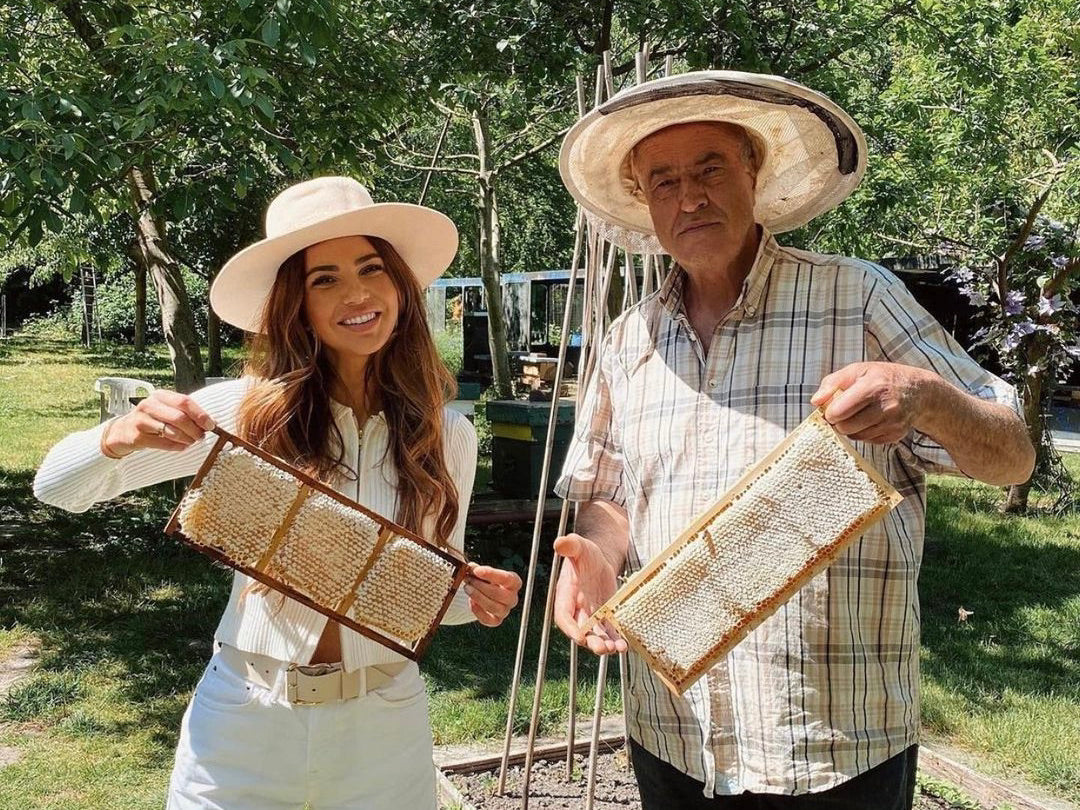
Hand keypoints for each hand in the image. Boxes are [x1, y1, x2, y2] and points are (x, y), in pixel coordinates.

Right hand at [101, 390, 215, 457]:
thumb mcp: (167, 410)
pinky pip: (164, 444)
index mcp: (160, 396)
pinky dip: (177, 447)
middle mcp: (149, 405)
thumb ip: (187, 413)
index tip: (210, 425)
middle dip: (195, 430)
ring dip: (187, 439)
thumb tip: (212, 422)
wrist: (124, 430)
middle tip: (201, 437)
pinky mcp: (137, 437)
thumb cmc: (153, 419)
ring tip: (191, 441)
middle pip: (179, 418)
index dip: (200, 414)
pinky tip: (181, 446)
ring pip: (172, 432)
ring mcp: (141, 421)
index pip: (184, 401)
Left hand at [464, 564, 520, 626]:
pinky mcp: (496, 620)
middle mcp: (512, 598)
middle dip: (480, 586)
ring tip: (467, 588)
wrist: (485, 594)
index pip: (506, 578)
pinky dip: (478, 611)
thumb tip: (470, 567)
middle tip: (468, 579)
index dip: (491, 574)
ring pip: (493, 607)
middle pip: (498, 594)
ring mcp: (505, 611)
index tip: (476, 570)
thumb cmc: (487, 581)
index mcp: (514, 582)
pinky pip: (488, 620)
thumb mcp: (484, 572)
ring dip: (478, 597)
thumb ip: (477, 570)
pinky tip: (471, 602)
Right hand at [553, 533, 626, 654]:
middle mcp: (576, 609)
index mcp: (565, 595)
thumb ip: (570, 545)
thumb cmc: (586, 552)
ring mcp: (591, 614)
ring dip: (605, 644)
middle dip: (591, 641)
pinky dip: (616, 639)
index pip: (564, 616)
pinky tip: (624, 644)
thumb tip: (560, 543)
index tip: (580, 637)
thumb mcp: (579, 547)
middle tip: (602, 648)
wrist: (599, 558)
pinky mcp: (605, 616)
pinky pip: (609, 631)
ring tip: (617, 649)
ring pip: (596, 634)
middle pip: (581, 630)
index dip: (570, 628)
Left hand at [811, 361, 937, 443]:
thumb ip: (832, 383)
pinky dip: (863, 433)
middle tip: (844, 411)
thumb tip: (815, 402)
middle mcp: (885, 407)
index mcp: (873, 386)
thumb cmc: (882, 378)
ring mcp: (892, 423)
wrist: (919, 391)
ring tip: (858, 414)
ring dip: (850, 428)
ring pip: (854, 436)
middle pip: (844, 427)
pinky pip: (867, 441)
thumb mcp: (857, 370)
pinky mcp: (895, 436)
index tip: (831, 407)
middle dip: (838, 421)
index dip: (830, 411)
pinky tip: (870, 420)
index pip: (839, 411)